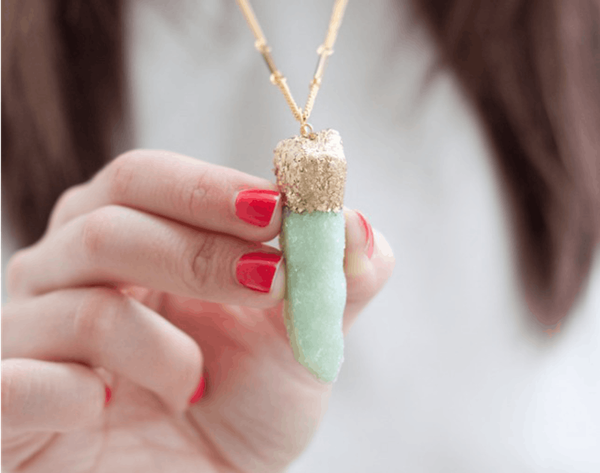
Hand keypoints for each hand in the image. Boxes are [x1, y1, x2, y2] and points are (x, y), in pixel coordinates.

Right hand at [1, 150, 394, 472]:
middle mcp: (63, 273)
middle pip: (109, 221)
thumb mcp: (296, 346)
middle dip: (201, 252)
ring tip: (197, 384)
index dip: (213, 189)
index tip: (282, 208)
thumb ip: (332, 284)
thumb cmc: (233, 411)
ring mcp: (24, 335)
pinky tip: (112, 410)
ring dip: (163, 346)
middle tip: (269, 282)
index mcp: (126, 237)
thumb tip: (363, 228)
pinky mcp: (2, 402)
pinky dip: (84, 395)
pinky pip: (23, 381)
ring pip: (83, 304)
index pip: (148, 179)